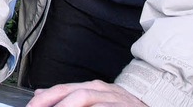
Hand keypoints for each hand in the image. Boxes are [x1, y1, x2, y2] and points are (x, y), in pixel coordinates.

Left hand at [26, 80, 146, 106]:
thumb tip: (41, 94)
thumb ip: (68, 95)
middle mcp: (102, 91)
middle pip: (74, 95)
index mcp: (91, 87)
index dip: (43, 99)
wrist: (151, 104)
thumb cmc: (120, 106)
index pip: (62, 89)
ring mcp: (115, 101)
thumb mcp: (94, 97)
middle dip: (53, 104)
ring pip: (87, 100)